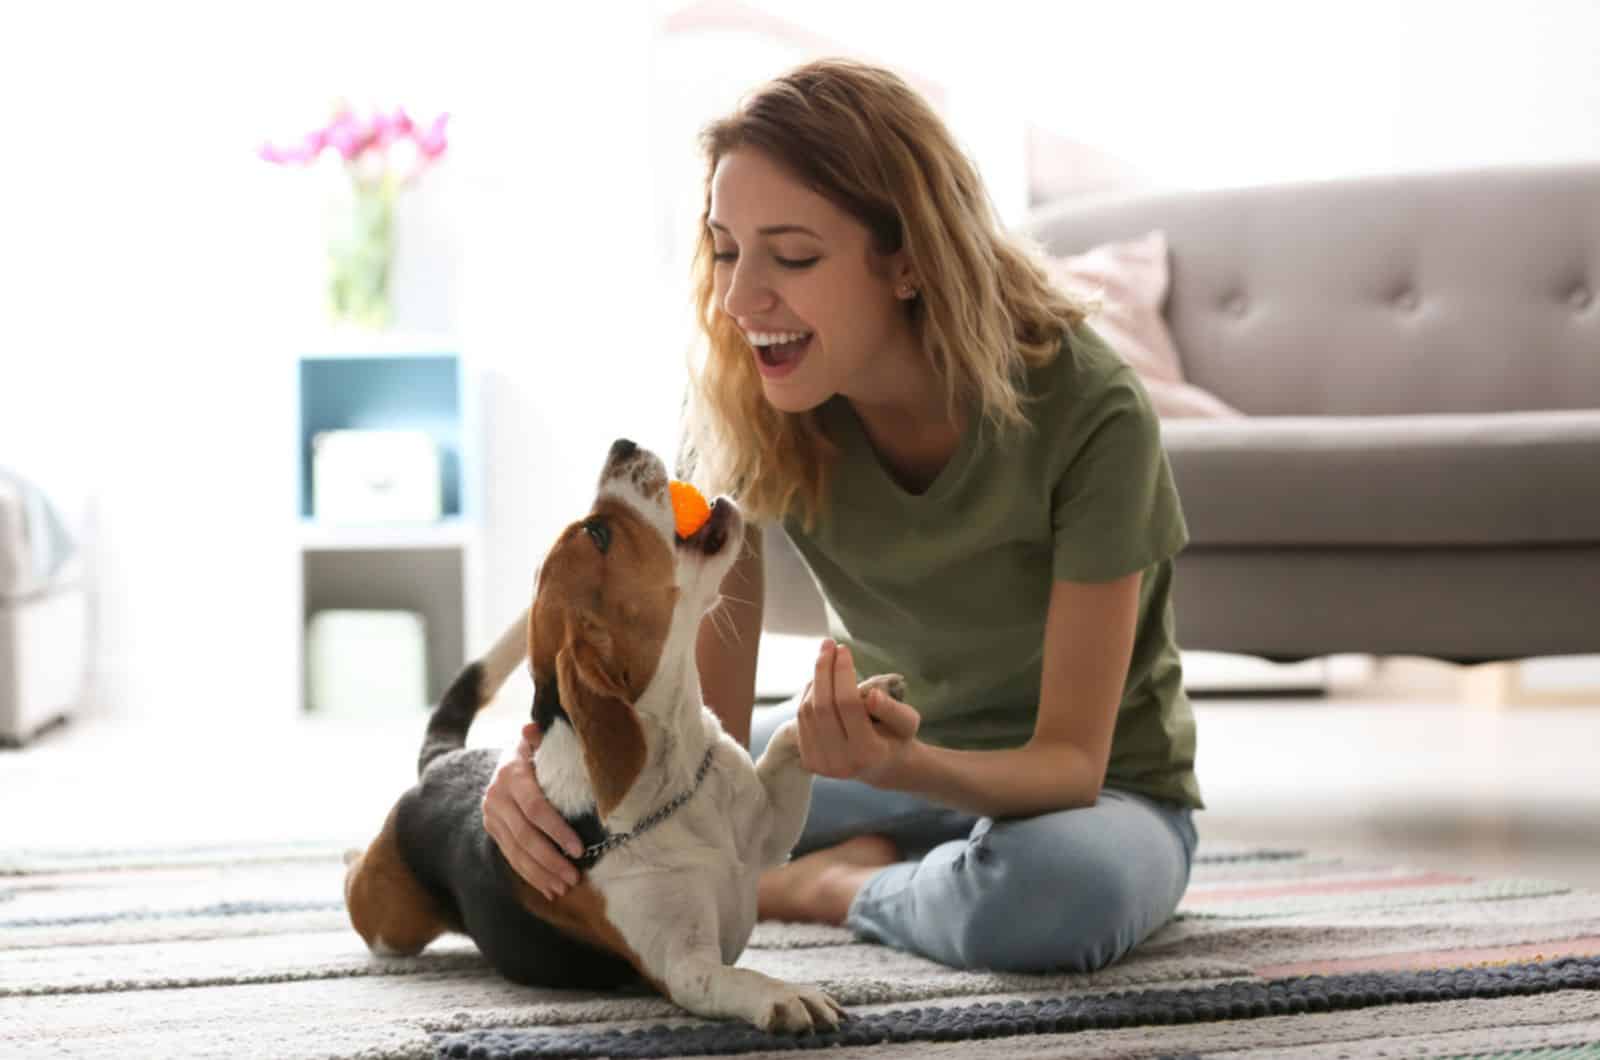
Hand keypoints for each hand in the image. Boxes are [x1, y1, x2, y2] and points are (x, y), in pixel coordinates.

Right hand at [482, 723, 584, 900]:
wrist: (504, 761)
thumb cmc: (536, 751)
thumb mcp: (538, 741)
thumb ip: (540, 738)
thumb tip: (532, 728)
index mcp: (511, 773)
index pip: (535, 808)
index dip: (557, 830)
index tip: (579, 849)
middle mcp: (496, 796)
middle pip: (525, 836)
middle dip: (551, 860)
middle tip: (574, 878)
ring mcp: (491, 816)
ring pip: (516, 852)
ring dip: (541, 873)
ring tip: (564, 887)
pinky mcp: (492, 831)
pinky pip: (511, 857)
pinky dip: (530, 875)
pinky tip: (548, 888)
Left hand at [796, 640, 920, 785]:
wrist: (881, 767)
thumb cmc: (897, 737)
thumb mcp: (907, 722)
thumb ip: (892, 709)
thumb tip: (872, 695)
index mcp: (868, 753)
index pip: (847, 704)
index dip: (843, 672)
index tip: (844, 648)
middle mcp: (841, 763)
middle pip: (823, 707)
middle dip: (823, 670)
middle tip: (829, 645)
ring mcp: (822, 765)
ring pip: (808, 712)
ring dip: (814, 680)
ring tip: (825, 658)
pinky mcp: (809, 761)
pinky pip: (801, 721)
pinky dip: (808, 696)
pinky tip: (819, 680)